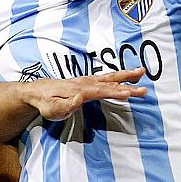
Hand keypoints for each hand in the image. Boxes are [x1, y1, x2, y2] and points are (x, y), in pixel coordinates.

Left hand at [27, 68, 146, 121]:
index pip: (101, 92)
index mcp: (80, 90)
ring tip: (142, 72)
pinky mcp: (87, 82)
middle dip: (128, 84)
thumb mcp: (53, 109)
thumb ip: (67, 105)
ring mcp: (87, 81)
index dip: (114, 93)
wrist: (37, 92)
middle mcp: (86, 83)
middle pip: (110, 83)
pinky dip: (118, 75)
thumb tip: (80, 98)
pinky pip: (106, 78)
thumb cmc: (45, 103)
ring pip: (110, 77)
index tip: (129, 93)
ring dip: (126, 75)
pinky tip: (127, 76)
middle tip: (144, 89)